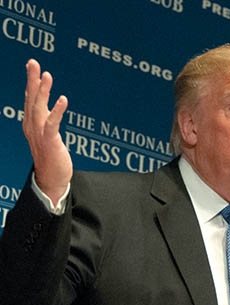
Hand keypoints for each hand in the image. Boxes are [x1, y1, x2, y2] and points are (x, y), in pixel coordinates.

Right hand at [23, 59, 71, 204]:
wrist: (51, 180)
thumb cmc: (51, 159)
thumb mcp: (46, 137)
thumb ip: (46, 122)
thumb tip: (48, 111)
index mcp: (31, 125)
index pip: (30, 100)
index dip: (31, 83)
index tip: (32, 66)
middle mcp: (32, 127)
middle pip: (31, 100)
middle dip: (32, 80)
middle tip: (33, 63)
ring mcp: (40, 134)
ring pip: (39, 109)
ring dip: (42, 92)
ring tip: (46, 76)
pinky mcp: (50, 142)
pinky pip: (52, 124)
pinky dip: (57, 111)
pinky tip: (63, 100)